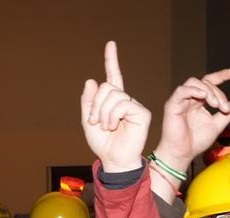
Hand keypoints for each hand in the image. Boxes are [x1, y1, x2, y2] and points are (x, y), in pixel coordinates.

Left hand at [81, 42, 150, 172]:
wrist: (114, 160)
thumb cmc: (103, 143)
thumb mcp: (88, 120)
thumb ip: (88, 101)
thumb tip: (92, 80)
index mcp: (113, 101)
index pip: (113, 76)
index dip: (111, 60)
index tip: (111, 44)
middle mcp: (125, 100)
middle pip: (107, 87)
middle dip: (96, 104)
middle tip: (95, 121)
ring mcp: (134, 106)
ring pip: (113, 95)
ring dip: (103, 112)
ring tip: (105, 126)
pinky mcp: (142, 113)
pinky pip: (122, 104)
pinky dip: (112, 115)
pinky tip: (113, 126)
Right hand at [151, 68, 229, 175]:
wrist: (182, 154)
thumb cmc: (195, 141)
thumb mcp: (218, 125)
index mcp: (199, 101)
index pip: (209, 82)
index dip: (221, 76)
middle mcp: (189, 98)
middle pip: (204, 83)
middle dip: (218, 93)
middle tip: (224, 108)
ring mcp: (180, 100)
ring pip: (193, 83)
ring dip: (208, 91)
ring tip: (216, 105)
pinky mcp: (172, 105)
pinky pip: (181, 91)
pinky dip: (194, 91)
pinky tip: (203, 97)